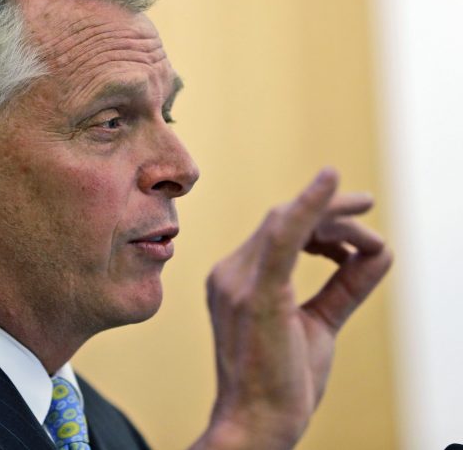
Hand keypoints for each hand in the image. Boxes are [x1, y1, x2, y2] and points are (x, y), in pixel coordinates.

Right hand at [191, 168, 391, 449]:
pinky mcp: (256, 294)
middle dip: (328, 212)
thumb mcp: (318, 325)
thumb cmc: (281, 383)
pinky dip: (309, 208)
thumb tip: (380, 254)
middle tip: (366, 205)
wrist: (255, 425)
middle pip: (283, 220)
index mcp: (235, 279)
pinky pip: (282, 239)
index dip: (317, 220)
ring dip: (333, 221)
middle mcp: (229, 273)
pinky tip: (332, 184)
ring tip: (367, 238)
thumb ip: (344, 288)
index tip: (353, 224)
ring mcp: (237, 281)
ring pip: (288, 223)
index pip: (277, 232)